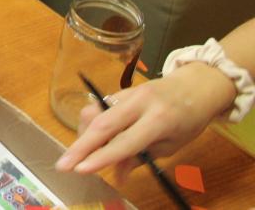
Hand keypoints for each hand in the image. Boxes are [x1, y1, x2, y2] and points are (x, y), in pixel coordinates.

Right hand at [56, 62, 237, 178]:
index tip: (81, 170)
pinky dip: (90, 125)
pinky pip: (97, 106)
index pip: (125, 142)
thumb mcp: (172, 145)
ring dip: (83, 135)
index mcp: (160, 119)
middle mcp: (139, 102)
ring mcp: (126, 92)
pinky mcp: (119, 89)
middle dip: (79, 145)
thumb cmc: (189, 120)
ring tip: (82, 153)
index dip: (102, 156)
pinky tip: (91, 138)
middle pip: (101, 123)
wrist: (195, 85)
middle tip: (63, 164)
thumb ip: (142, 157)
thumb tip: (116, 174)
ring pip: (94, 112)